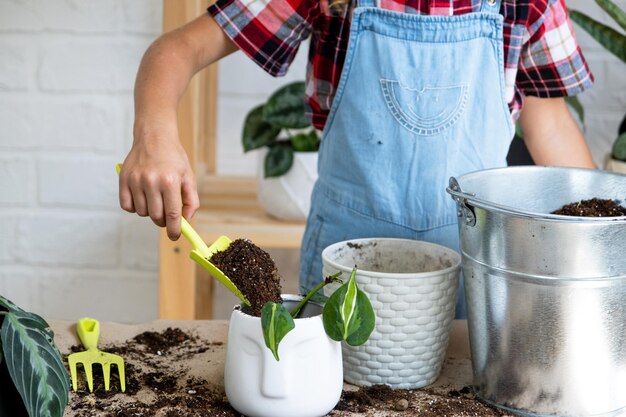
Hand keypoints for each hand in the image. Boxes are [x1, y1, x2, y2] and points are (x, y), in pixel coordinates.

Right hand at [119, 124, 198, 239]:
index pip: (172, 214)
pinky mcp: (123, 180)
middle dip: (163, 220)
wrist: (154, 137)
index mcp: (170, 181)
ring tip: (155, 198)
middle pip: (156, 216)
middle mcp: (151, 181)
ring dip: (150, 212)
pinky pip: (127, 206)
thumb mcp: (188, 177)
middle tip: (166, 214)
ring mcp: (135, 180)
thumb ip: (191, 200)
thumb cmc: (174, 158)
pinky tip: (142, 197)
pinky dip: (135, 207)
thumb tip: (186, 220)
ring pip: (142, 212)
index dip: (174, 229)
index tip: (175, 236)